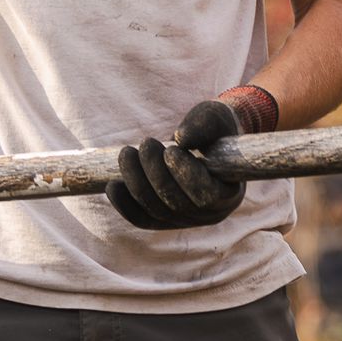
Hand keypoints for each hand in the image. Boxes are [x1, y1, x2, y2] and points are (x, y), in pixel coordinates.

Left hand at [106, 85, 279, 229]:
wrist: (206, 140)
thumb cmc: (214, 128)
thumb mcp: (214, 119)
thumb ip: (204, 125)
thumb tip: (182, 138)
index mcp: (229, 194)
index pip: (206, 195)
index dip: (186, 175)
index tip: (171, 150)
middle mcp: (208, 215)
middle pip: (176, 204)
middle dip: (155, 174)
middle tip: (145, 144)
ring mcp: (184, 221)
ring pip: (155, 211)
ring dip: (136, 183)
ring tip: (126, 154)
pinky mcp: (163, 220)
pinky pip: (141, 219)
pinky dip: (125, 204)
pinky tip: (112, 185)